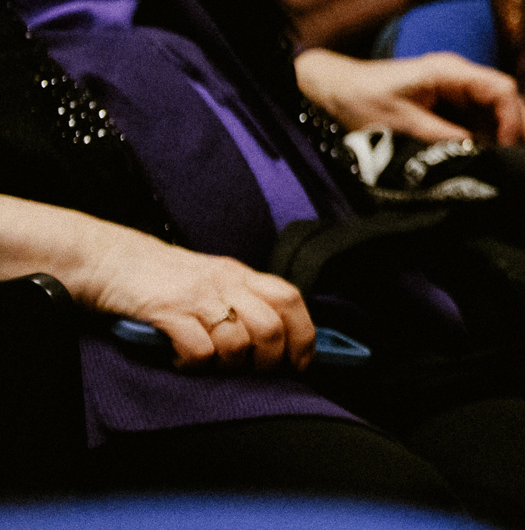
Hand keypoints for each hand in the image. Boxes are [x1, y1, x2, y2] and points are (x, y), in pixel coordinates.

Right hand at [70, 215, 312, 372]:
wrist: (113, 260)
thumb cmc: (166, 277)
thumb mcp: (214, 280)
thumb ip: (243, 300)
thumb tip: (277, 338)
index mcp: (242, 274)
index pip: (290, 300)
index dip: (303, 335)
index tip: (301, 363)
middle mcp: (227, 282)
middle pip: (270, 327)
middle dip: (269, 360)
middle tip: (253, 372)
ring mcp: (199, 296)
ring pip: (237, 343)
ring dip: (228, 365)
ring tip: (211, 365)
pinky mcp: (169, 311)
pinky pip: (199, 350)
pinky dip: (194, 366)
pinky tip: (182, 361)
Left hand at [296, 47, 524, 148]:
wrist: (334, 88)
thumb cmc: (362, 99)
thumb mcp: (399, 122)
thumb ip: (439, 136)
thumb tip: (476, 152)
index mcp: (450, 71)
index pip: (500, 89)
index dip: (511, 120)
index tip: (508, 149)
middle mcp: (460, 76)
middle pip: (507, 98)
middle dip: (524, 128)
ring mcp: (457, 88)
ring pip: (498, 109)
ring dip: (512, 133)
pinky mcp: (450, 103)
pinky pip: (481, 118)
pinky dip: (493, 136)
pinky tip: (500, 157)